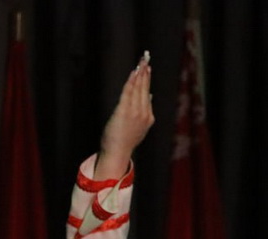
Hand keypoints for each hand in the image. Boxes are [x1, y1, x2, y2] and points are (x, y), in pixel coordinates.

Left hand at [96, 52, 154, 180]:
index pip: (147, 94)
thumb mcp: (138, 126)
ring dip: (140, 73)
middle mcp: (145, 113)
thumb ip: (143, 111)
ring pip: (138, 88)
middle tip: (146, 58)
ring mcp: (136, 112)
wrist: (118, 151)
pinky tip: (133, 72)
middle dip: (145, 72)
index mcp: (148, 117)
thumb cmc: (124, 140)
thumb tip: (148, 95)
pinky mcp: (125, 111)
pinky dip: (132, 81)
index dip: (147, 80)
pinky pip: (129, 92)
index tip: (147, 68)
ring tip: (141, 62)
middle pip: (145, 88)